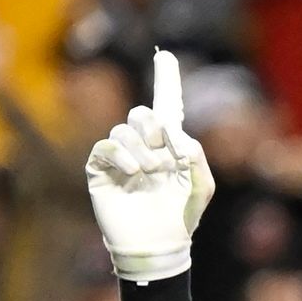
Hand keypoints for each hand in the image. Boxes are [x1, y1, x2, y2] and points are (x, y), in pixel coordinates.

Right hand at [83, 49, 216, 282]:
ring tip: (151, 173)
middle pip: (142, 114)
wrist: (158, 244)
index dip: (167, 80)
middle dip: (154, 130)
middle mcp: (143, 146)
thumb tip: (172, 133)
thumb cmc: (181, 217)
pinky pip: (106, 146)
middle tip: (163, 158)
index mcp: (169, 146)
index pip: (167, 106)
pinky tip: (134, 173)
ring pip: (125, 130)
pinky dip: (123, 156)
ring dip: (143, 150)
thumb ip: (195, 154)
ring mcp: (120, 156)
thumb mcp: (201, 185)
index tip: (167, 55)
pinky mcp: (100, 168)